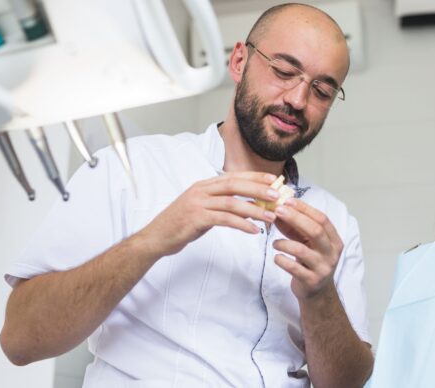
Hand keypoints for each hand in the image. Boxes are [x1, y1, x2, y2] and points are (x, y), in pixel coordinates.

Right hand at [139, 172, 279, 256]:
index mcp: (204, 185)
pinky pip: (224, 220)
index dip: (255, 177)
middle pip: (235, 185)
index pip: (234, 176)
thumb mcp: (203, 208)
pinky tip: (254, 231)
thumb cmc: (182, 224)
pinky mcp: (196, 218)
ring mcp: (198, 203)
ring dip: (254, 210)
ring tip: (271, 217)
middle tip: (278, 195)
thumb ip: (222, 204)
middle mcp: (201, 190)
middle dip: (259, 189)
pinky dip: (242, 224)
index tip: (274, 180)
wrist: (156, 238)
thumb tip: (249, 205)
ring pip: (232, 203)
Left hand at [272, 199, 343, 299]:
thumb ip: (293, 228)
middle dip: (295, 218)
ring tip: (275, 243)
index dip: (305, 209)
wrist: (316, 292)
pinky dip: (281, 260)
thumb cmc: (310, 262)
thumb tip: (277, 209)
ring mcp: (323, 268)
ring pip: (302, 250)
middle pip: (315, 230)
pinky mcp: (311, 281)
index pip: (322, 219)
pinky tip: (277, 257)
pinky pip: (293, 268)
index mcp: (334, 240)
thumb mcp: (305, 242)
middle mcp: (331, 253)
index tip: (288, 201)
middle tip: (278, 211)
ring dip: (284, 243)